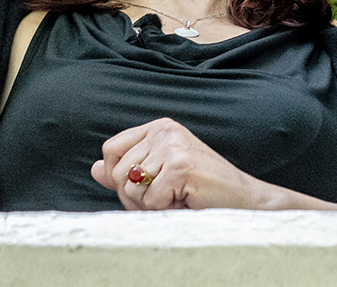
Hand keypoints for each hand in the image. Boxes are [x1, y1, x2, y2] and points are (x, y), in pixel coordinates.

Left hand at [93, 117, 272, 209]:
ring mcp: (173, 147)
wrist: (243, 200)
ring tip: (178, 197)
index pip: (111, 149)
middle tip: (166, 197)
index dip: (118, 176)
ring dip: (152, 205)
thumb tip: (94, 168)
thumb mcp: (161, 175)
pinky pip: (149, 202)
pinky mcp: (180, 167)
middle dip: (135, 197)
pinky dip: (166, 210)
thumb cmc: (202, 189)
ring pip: (131, 189)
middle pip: (118, 172)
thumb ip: (128, 171)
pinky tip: (186, 200)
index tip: (144, 187)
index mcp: (160, 127)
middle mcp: (165, 130)